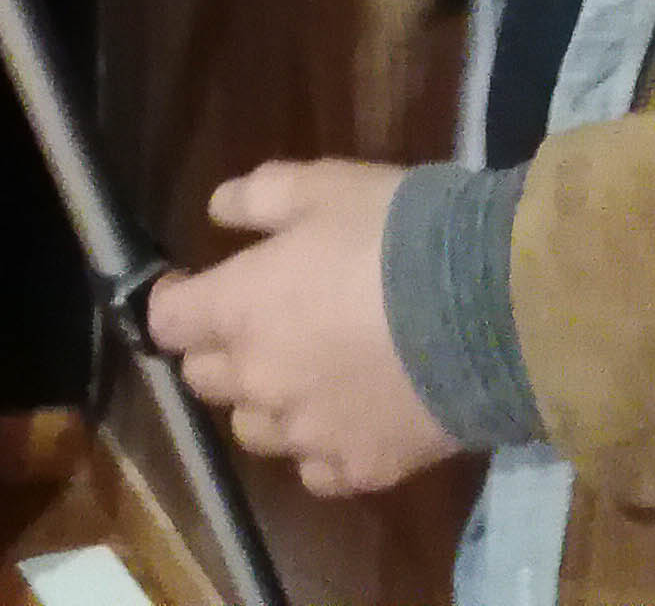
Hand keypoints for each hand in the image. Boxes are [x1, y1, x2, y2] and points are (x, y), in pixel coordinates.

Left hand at [142, 159, 461, 499]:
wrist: (487, 309)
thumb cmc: (396, 234)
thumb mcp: (324, 185)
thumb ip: (259, 197)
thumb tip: (217, 210)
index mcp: (239, 309)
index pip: (167, 322)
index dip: (174, 302)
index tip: (193, 285)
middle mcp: (259, 381)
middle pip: (204, 379)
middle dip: (220, 350)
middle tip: (258, 321)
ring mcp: (307, 434)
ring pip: (255, 430)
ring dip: (267, 402)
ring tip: (308, 374)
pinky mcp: (358, 469)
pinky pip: (316, 470)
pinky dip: (322, 447)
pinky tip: (350, 417)